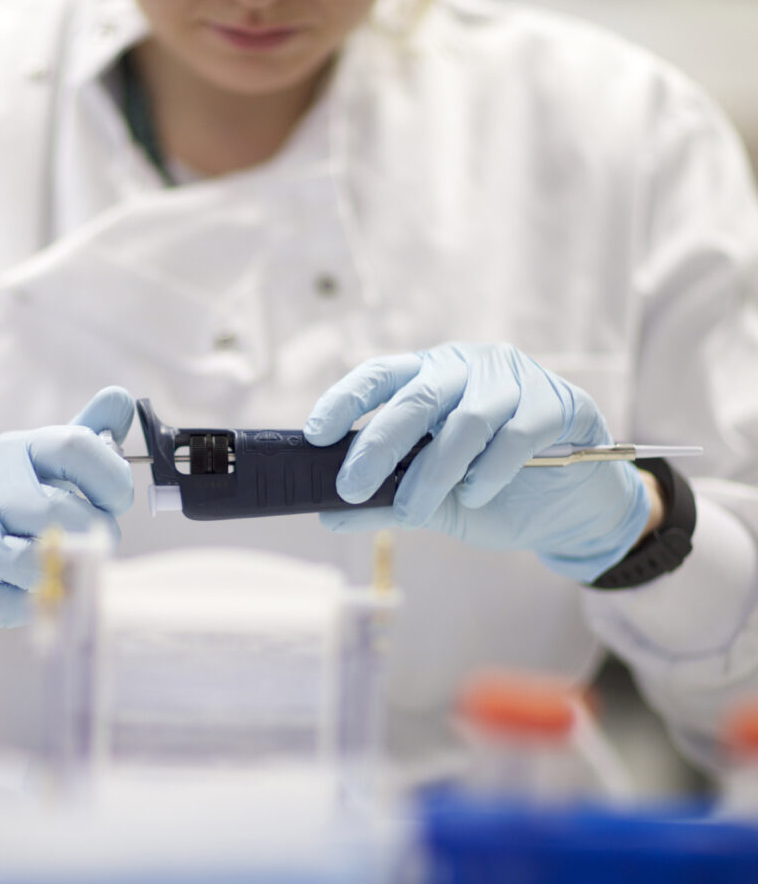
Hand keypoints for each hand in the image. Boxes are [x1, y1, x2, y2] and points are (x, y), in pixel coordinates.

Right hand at [0, 387, 134, 642]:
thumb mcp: (32, 461)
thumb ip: (83, 433)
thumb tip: (122, 398)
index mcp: (14, 452)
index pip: (74, 447)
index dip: (111, 477)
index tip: (117, 500)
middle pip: (57, 511)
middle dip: (93, 533)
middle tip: (97, 543)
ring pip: (32, 560)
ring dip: (64, 572)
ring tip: (72, 570)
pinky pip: (7, 603)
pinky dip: (34, 604)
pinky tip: (41, 594)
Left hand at [304, 344, 650, 581]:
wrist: (569, 511)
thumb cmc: (493, 492)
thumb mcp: (433, 502)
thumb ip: (386, 502)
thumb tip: (329, 516)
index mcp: (430, 378)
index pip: (380, 375)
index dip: (345, 400)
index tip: (314, 434)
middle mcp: (469, 368)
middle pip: (416, 397)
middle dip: (377, 445)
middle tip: (350, 488)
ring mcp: (516, 381)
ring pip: (465, 420)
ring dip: (435, 472)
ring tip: (417, 508)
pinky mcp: (559, 403)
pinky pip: (516, 434)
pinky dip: (490, 470)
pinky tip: (480, 493)